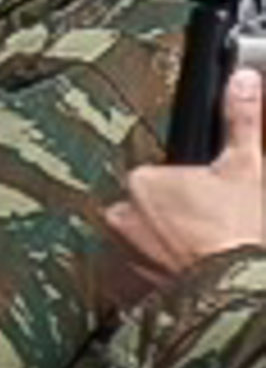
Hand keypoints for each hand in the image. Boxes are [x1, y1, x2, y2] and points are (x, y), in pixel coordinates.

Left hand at [104, 64, 265, 311]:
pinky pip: (139, 271)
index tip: (209, 198)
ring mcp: (121, 254)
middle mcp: (120, 217)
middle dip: (173, 214)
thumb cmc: (238, 228)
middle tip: (209, 224)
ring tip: (202, 248)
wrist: (232, 286)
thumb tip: (241, 81)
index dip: (189, 187)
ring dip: (164, 241)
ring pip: (143, 239)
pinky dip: (158, 269)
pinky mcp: (127, 286)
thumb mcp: (246, 165)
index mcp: (142, 182)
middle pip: (146, 208)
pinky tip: (188, 268)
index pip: (159, 176)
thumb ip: (241, 119)